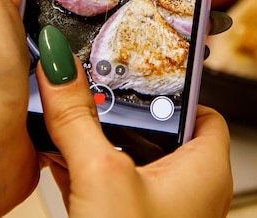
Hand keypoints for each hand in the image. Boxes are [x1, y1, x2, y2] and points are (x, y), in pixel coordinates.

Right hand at [37, 28, 232, 217]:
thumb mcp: (102, 176)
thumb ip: (77, 117)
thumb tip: (57, 65)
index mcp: (204, 169)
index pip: (200, 102)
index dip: (171, 77)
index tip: (136, 55)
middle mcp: (184, 187)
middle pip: (154, 123)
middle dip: (117, 104)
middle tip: (90, 79)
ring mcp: (154, 206)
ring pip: (125, 151)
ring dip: (94, 133)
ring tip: (67, 105)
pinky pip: (105, 180)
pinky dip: (82, 165)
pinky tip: (52, 151)